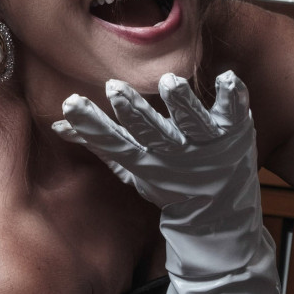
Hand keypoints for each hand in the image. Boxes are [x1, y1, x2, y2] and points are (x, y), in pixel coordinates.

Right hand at [52, 71, 257, 216]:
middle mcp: (176, 154)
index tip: (71, 103)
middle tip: (114, 88)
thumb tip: (59, 125)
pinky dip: (232, 97)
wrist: (221, 215)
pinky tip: (227, 78)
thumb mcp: (132, 168)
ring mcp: (207, 145)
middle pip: (153, 133)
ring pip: (193, 123)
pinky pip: (234, 113)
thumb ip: (98, 143)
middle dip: (134, 111)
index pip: (114, 143)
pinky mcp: (234, 133)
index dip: (93, 125)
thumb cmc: (169, 184)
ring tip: (169, 82)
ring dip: (182, 103)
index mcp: (147, 161)